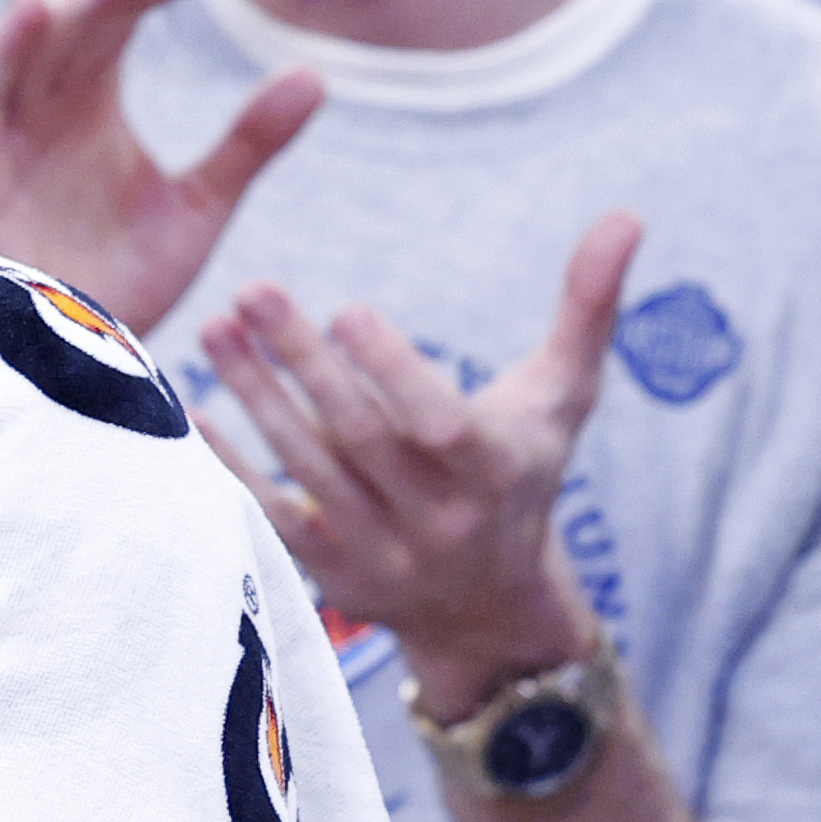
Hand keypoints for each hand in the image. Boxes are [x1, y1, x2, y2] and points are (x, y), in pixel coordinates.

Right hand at [0, 0, 324, 333]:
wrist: (74, 361)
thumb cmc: (124, 282)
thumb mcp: (199, 207)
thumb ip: (248, 143)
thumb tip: (315, 75)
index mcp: (91, 97)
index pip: (122, 15)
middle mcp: (44, 102)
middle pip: (79, 20)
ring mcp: (3, 131)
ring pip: (30, 46)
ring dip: (71, 8)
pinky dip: (1, 50)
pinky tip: (34, 10)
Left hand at [196, 209, 630, 716]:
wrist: (488, 607)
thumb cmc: (524, 472)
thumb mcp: (564, 397)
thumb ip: (588, 307)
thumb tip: (626, 214)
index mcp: (494, 472)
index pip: (436, 423)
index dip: (391, 370)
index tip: (344, 307)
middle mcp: (436, 519)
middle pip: (358, 436)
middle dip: (302, 361)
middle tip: (253, 288)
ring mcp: (378, 552)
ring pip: (306, 468)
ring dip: (255, 396)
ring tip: (215, 328)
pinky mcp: (326, 573)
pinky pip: (268, 515)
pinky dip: (230, 462)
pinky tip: (194, 407)